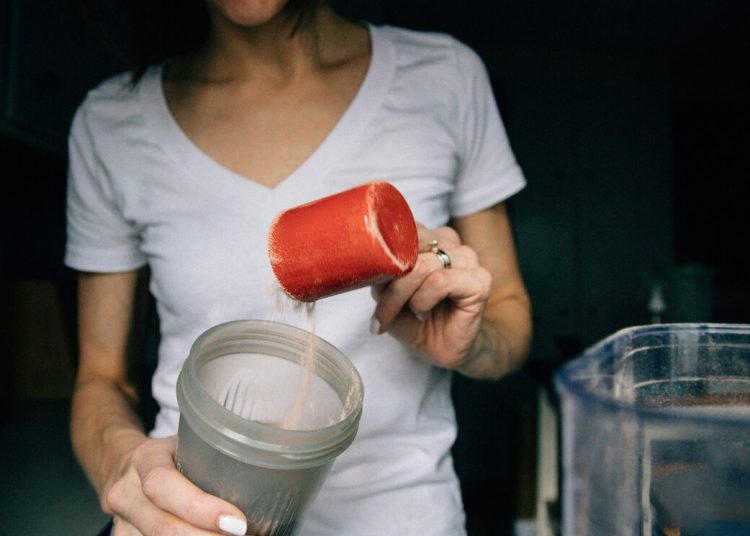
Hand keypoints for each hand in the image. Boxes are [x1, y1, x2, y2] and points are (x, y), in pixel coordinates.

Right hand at [105, 436, 247, 534]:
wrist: (124, 465)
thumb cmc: (170, 454)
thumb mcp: (188, 442)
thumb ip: (216, 453)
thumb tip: (272, 463)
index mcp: (146, 459)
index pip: (164, 485)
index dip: (201, 509)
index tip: (238, 523)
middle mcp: (127, 492)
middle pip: (161, 526)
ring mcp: (122, 521)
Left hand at [370, 224, 491, 370]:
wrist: (440, 349)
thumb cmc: (414, 319)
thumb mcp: (386, 294)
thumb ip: (381, 273)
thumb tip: (369, 264)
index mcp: (430, 237)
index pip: (401, 230)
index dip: (383, 260)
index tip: (373, 289)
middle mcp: (450, 243)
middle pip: (410, 247)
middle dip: (390, 281)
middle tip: (382, 310)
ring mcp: (468, 259)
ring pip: (422, 266)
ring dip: (402, 296)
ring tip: (403, 315)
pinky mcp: (480, 280)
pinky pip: (440, 281)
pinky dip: (423, 301)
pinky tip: (423, 313)